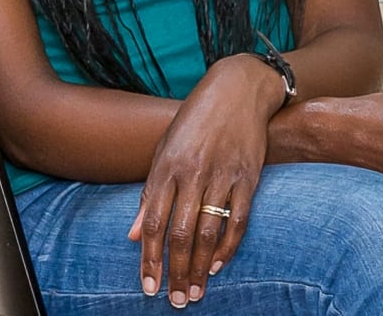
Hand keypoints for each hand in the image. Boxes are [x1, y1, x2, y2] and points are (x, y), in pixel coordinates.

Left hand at [130, 56, 281, 304]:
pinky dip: (229, 246)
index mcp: (167, 166)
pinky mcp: (249, 176)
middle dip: (176, 272)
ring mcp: (223, 174)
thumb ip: (150, 193)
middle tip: (175, 300)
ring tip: (195, 291)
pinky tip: (218, 264)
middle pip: (181, 233)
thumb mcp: (165, 149)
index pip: (154, 222)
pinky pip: (238, 219)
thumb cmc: (196, 120)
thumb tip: (133, 235)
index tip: (148, 287)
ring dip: (201, 267)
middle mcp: (194, 172)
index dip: (150, 258)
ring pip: (209, 232)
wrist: (238, 88)